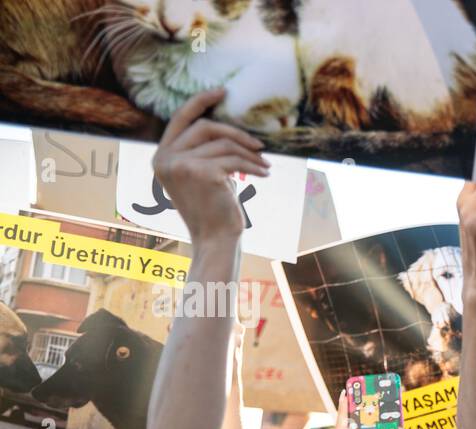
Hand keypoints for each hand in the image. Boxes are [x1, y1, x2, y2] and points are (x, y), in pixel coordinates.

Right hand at [152, 88, 268, 243]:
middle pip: (205, 126)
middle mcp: (165, 158)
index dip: (201, 101)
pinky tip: (264, 173)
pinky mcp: (200, 172)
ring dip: (249, 154)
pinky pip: (233, 159)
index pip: (180, 118)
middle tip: (259, 145)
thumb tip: (226, 127)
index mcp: (161, 156)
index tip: (223, 91)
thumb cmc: (212, 209)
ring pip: (223, 144)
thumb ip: (202, 151)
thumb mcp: (201, 175)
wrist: (214, 239)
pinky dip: (253, 165)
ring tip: (264, 165)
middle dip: (236, 133)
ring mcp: (180, 164)